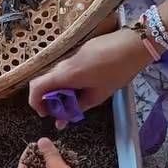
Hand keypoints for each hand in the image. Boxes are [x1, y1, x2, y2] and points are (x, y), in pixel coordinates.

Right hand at [28, 28, 150, 128]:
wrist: (132, 45)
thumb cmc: (116, 71)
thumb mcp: (98, 95)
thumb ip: (76, 108)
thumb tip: (61, 122)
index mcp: (65, 75)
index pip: (36, 87)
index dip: (35, 102)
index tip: (46, 113)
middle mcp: (62, 64)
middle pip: (42, 82)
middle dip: (46, 99)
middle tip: (59, 110)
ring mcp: (69, 57)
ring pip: (54, 75)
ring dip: (57, 90)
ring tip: (72, 100)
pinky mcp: (78, 52)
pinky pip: (64, 69)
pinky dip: (65, 81)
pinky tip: (82, 86)